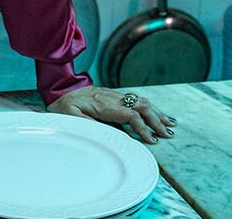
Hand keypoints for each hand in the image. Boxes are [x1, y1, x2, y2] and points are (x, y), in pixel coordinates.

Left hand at [46, 86, 176, 144]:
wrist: (60, 90)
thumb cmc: (63, 108)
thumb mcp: (71, 117)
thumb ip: (91, 125)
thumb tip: (111, 134)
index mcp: (103, 104)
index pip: (130, 114)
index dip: (142, 127)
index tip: (152, 140)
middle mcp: (112, 97)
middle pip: (140, 106)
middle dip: (156, 120)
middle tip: (168, 135)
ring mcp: (115, 95)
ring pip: (141, 101)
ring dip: (157, 113)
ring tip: (171, 124)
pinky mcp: (115, 96)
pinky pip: (137, 101)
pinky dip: (151, 108)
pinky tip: (158, 114)